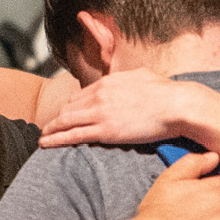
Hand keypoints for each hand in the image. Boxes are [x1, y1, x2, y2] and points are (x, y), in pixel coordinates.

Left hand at [40, 69, 206, 148]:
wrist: (177, 105)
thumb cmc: (167, 92)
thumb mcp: (143, 75)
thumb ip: (130, 78)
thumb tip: (131, 78)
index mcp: (108, 81)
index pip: (81, 95)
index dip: (71, 106)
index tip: (65, 113)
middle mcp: (99, 94)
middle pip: (69, 107)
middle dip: (58, 118)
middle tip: (49, 127)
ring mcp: (100, 112)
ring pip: (66, 121)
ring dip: (51, 129)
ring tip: (42, 137)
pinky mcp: (105, 130)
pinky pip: (73, 135)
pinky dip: (56, 139)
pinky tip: (46, 143)